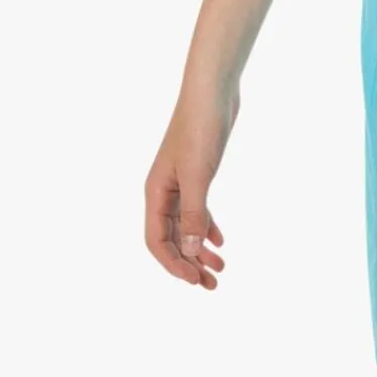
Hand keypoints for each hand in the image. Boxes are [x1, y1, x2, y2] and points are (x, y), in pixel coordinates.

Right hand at [144, 84, 239, 285]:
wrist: (212, 91)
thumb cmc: (201, 128)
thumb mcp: (199, 174)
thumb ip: (195, 212)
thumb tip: (192, 251)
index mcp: (155, 192)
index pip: (157, 241)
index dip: (174, 264)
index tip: (195, 280)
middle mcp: (163, 190)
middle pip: (172, 238)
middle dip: (189, 263)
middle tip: (211, 285)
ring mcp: (179, 181)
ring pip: (186, 225)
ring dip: (201, 247)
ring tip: (221, 269)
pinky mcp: (196, 172)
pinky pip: (197, 208)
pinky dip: (207, 225)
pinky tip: (221, 239)